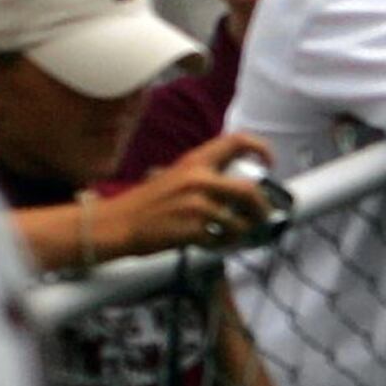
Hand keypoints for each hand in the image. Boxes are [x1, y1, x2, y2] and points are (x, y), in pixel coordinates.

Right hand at [97, 133, 278, 257]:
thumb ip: (204, 177)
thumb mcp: (174, 177)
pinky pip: (221, 239)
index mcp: (194, 161)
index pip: (237, 141)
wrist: (116, 224)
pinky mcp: (192, 229)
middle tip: (262, 217)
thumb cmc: (144, 205)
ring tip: (232, 236)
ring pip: (239, 221)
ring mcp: (196, 204)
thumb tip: (239, 190)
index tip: (269, 164)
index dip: (261, 149)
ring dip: (241, 233)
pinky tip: (209, 243)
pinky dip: (220, 244)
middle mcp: (198, 179)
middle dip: (262, 208)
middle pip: (250, 191)